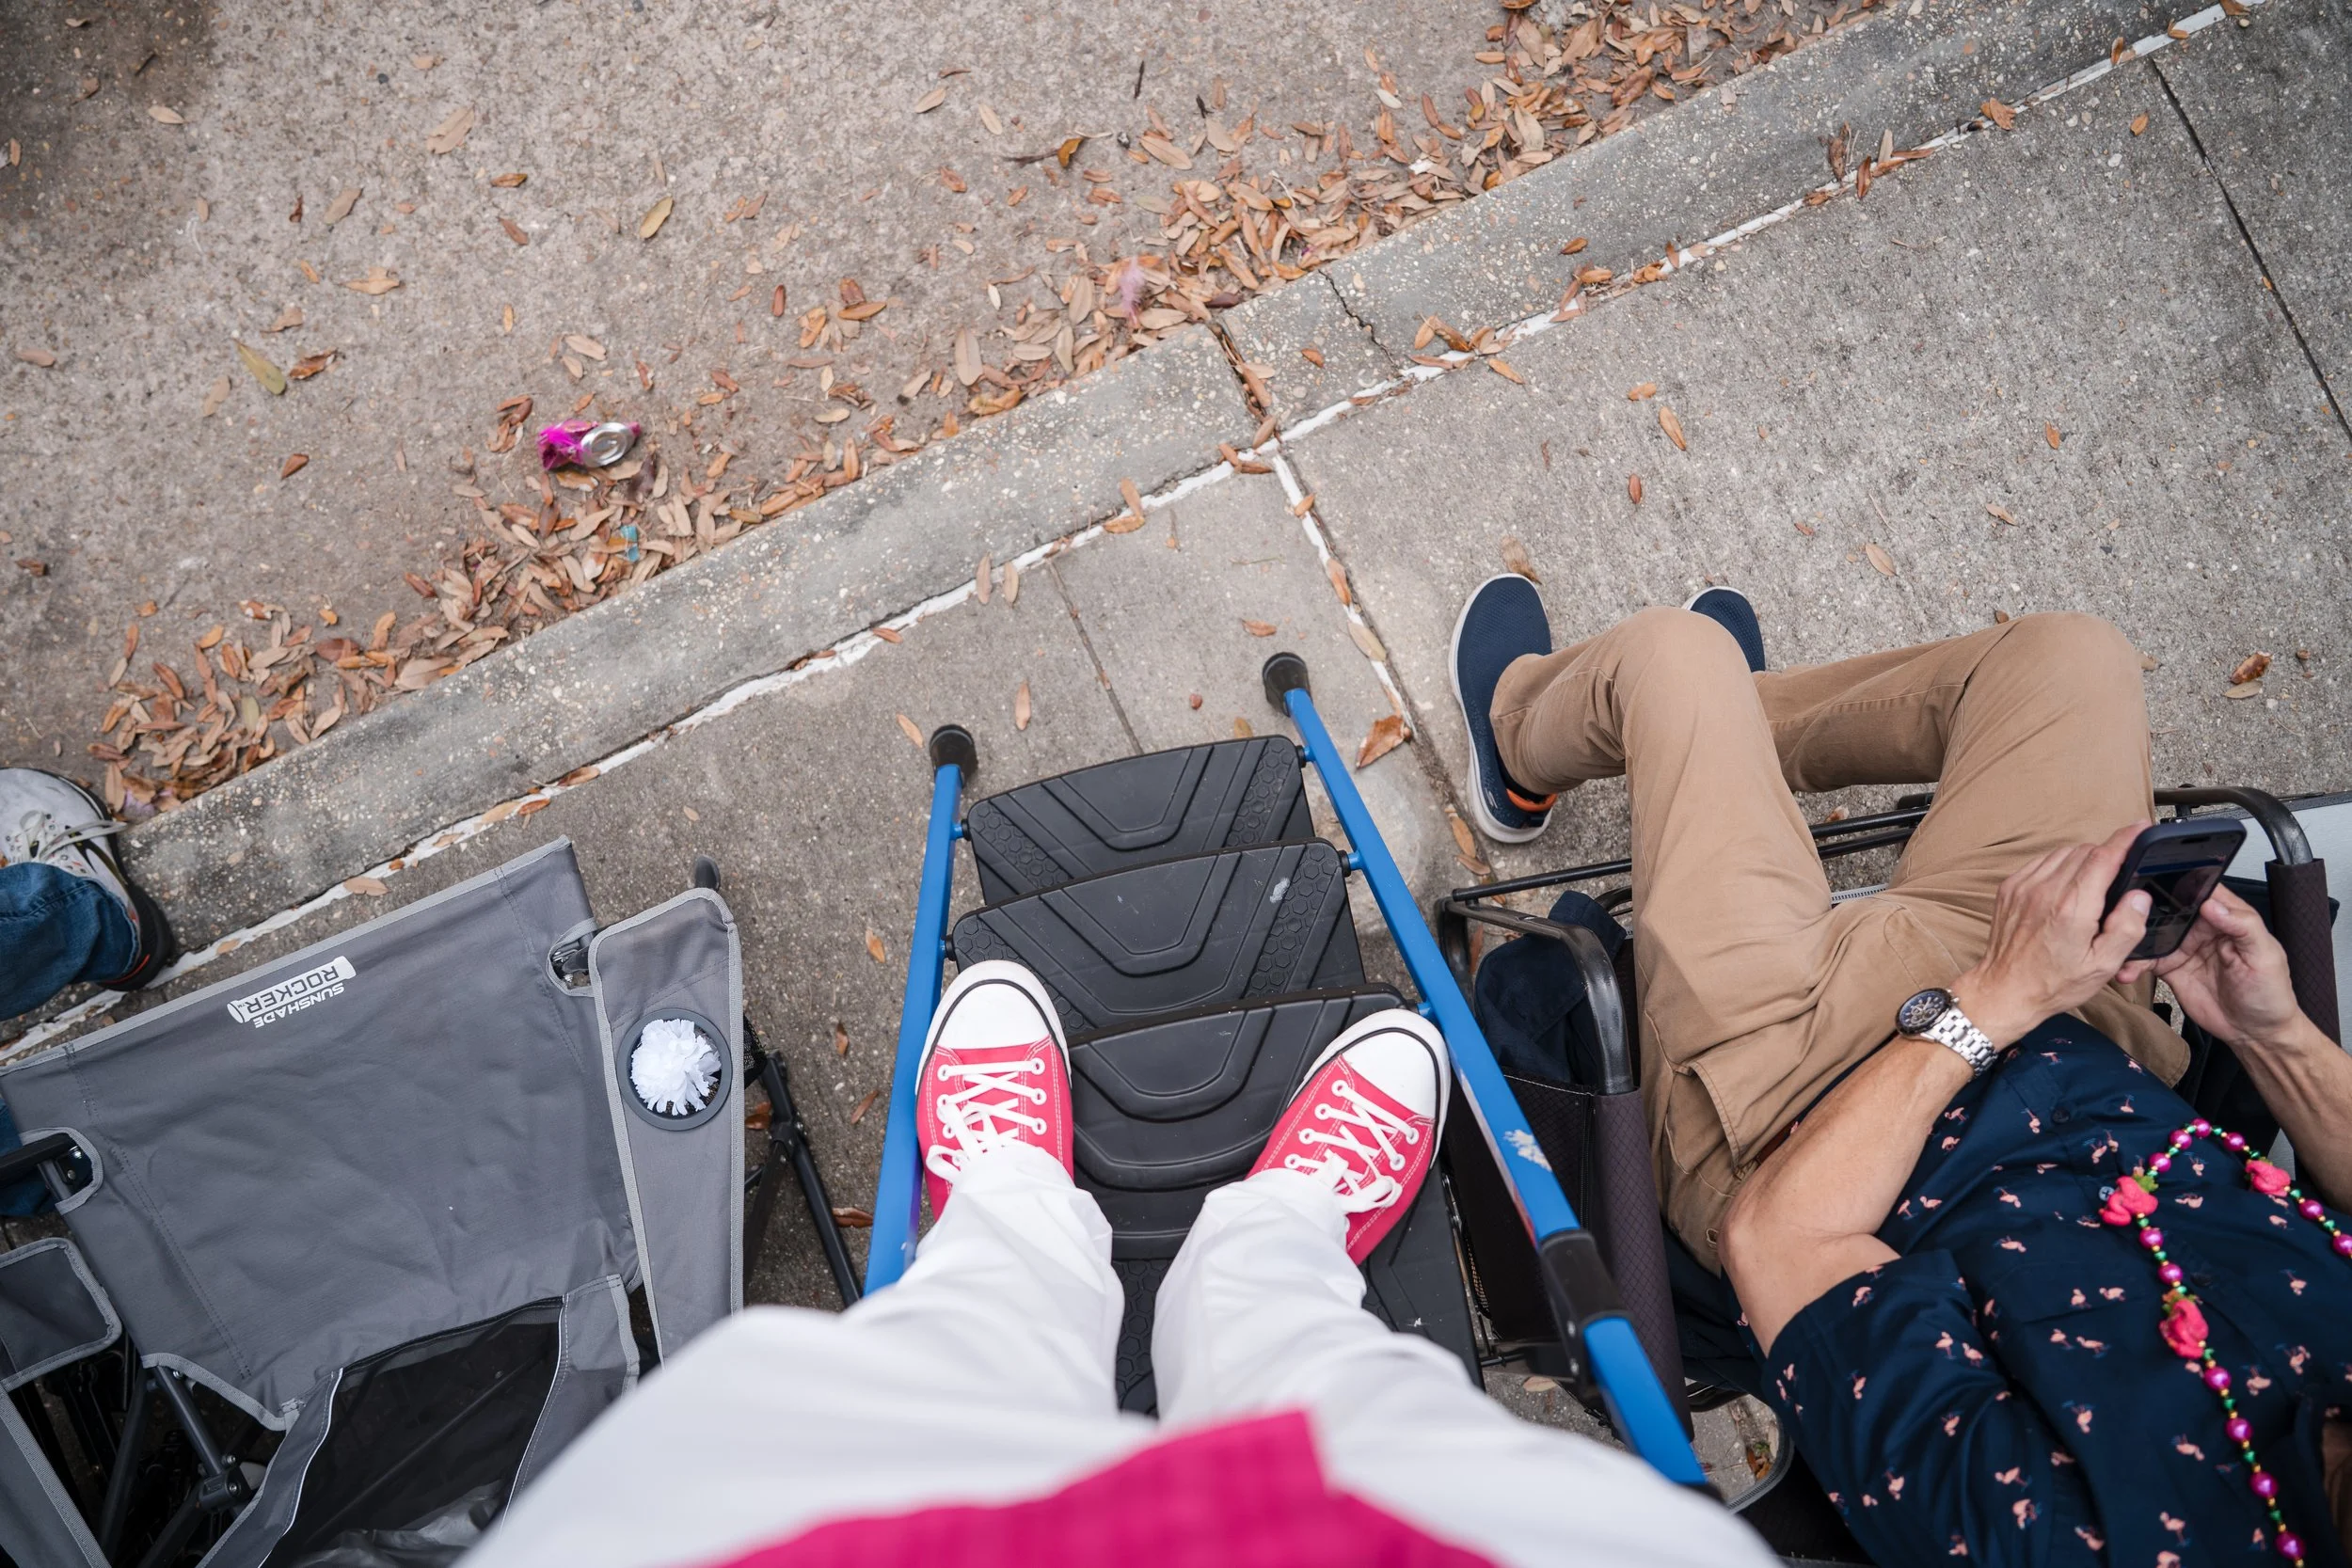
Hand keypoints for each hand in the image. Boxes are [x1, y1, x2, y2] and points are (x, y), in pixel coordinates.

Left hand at [1951, 822, 2151, 1046]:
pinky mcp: (2009, 888)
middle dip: (2107, 854)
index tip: (2140, 828)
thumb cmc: (2053, 982)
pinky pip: (2041, 863)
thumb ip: (2126, 928)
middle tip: (2120, 871)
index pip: (2103, 857)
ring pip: (2063, 853)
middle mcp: (2045, 890)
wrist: (2005, 990)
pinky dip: (2059, 866)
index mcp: (2072, 907)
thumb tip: (2138, 896)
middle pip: (2085, 851)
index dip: (2125, 839)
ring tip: (2095, 882)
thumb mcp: (2103, 965)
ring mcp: (2023, 886)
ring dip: (2083, 859)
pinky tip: (2067, 886)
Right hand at [2134, 883, 2309, 1050]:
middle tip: (2127, 914)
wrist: (2255, 1033)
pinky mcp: (2170, 968)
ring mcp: (2184, 948)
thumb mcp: (2265, 957)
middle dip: (2146, 908)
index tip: (2157, 882)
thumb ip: (2243, 926)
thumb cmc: (2270, 993)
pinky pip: (2146, 960)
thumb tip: (2212, 905)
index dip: (2181, 882)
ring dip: (2135, 938)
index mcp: (2229, 917)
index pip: (2202, 890)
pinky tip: (2127, 970)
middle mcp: (2203, 928)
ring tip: (2122, 946)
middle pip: (2169, 907)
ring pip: (2153, 933)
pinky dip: (2133, 963)